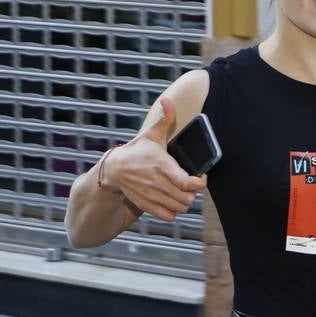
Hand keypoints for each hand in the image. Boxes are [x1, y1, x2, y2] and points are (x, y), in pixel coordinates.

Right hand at [106, 97, 205, 220]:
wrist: (114, 169)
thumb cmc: (137, 150)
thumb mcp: (151, 134)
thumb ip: (165, 119)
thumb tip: (168, 100)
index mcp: (162, 165)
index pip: (189, 183)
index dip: (200, 183)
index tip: (201, 177)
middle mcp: (157, 182)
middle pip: (188, 198)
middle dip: (194, 192)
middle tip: (191, 185)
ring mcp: (152, 195)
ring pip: (180, 208)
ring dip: (185, 202)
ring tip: (182, 192)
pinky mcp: (147, 205)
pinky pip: (169, 216)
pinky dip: (174, 211)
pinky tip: (172, 201)